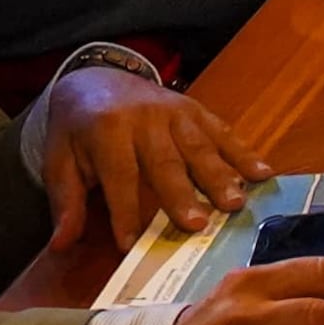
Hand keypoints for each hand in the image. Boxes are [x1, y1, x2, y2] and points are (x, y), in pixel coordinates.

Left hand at [41, 62, 267, 246]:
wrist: (97, 79)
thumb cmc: (78, 130)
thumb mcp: (60, 161)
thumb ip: (66, 201)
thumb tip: (61, 245)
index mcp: (107, 129)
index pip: (118, 175)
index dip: (124, 210)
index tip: (131, 244)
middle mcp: (145, 118)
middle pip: (165, 161)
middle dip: (182, 194)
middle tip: (198, 224)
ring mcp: (175, 111)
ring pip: (199, 146)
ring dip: (220, 176)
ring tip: (236, 203)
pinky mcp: (196, 109)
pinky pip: (222, 131)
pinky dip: (243, 152)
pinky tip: (262, 173)